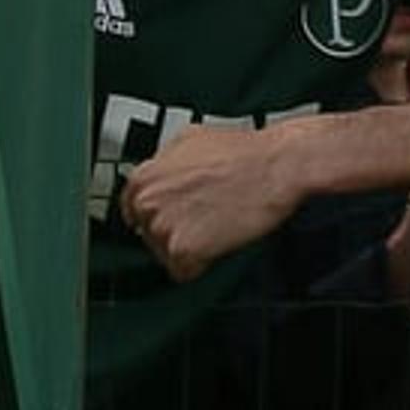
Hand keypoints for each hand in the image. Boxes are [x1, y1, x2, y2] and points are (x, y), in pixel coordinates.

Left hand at [122, 120, 314, 281]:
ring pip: (166, 254)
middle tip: (206, 219)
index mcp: (144, 176)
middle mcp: (147, 202)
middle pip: (149, 234)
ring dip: (189, 248)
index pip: (132, 210)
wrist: (277, 166)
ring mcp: (162, 227)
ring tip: (217, 227)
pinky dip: (201, 264)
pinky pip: (183, 271)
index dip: (158, 213)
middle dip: (175, 230)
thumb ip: (166, 160)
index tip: (173, 218)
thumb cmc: (244, 152)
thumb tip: (162, 171)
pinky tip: (219, 242)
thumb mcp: (191, 138)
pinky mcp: (183, 250)